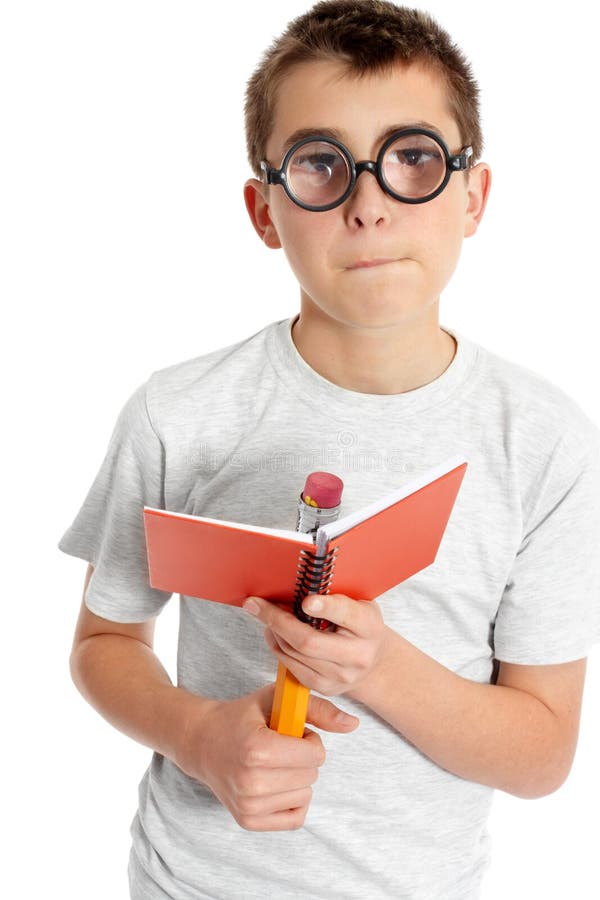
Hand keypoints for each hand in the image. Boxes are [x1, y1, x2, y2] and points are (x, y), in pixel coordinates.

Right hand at [174, 684, 357, 831]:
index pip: (316, 754)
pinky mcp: (249, 821)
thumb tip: (353, 724)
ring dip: (297, 778)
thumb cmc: (243, 717)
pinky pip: (296, 817)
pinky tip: (273, 783)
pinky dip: (292, 800)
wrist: (203, 742)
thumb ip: (317, 709)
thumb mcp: (277, 700)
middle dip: (303, 758)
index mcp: (258, 749)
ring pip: (306, 795)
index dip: (308, 739)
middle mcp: (251, 782)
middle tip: (279, 747)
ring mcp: (249, 805)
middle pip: (312, 774)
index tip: (289, 732)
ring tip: (273, 764)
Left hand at [243, 593, 389, 696]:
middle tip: (256, 603)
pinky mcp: (324, 687)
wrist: (372, 661)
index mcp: (369, 626)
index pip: (346, 614)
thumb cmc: (359, 624)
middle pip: (309, 641)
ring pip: (294, 652)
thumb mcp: (357, 603)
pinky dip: (277, 645)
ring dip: (273, 630)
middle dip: (277, 620)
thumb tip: (295, 584)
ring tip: (266, 613)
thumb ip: (333, 595)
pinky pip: (290, 665)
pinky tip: (274, 632)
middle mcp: (357, 656)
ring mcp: (340, 676)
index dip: (325, 607)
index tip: (306, 601)